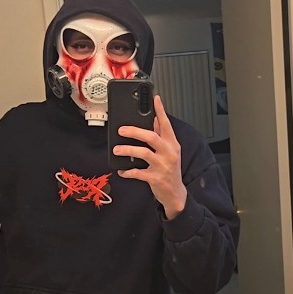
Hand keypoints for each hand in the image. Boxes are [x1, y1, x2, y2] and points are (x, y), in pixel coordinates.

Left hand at [113, 94, 187, 218]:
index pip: (166, 124)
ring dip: (127, 150)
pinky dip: (128, 171)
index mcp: (172, 144)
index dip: (160, 110)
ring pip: (143, 153)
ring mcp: (163, 166)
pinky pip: (138, 173)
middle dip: (134, 131)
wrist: (176, 194)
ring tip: (117, 150)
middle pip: (151, 137)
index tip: (155, 99)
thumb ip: (162, 135)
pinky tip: (121, 170)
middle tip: (121, 130)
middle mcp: (169, 153)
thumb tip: (155, 118)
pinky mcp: (156, 178)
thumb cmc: (170, 171)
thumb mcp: (170, 151)